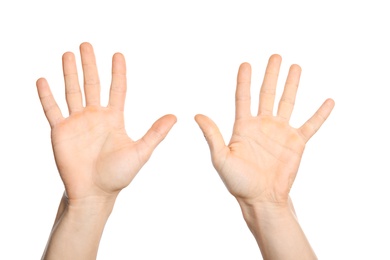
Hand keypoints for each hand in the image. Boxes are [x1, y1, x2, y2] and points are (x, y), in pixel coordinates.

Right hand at [37, 42, 175, 203]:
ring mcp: (77, 122)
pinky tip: (42, 80)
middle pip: (92, 84)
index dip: (118, 72)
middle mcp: (95, 116)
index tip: (118, 54)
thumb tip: (175, 116)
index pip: (117, 89)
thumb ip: (155, 134)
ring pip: (72, 91)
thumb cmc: (118, 176)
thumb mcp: (140, 152)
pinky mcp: (60, 131)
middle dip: (89, 65)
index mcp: (114, 119)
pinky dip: (46, 96)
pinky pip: (52, 109)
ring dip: (69, 73)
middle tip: (86, 44)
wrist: (94, 193)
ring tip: (68, 54)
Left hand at [195, 54, 333, 206]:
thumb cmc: (238, 182)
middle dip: (271, 74)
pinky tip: (329, 101)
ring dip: (292, 85)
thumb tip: (197, 115)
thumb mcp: (221, 158)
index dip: (244, 80)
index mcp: (243, 126)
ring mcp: (281, 132)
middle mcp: (262, 125)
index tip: (245, 64)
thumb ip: (212, 136)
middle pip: (267, 93)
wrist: (261, 198)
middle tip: (275, 56)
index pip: (243, 97)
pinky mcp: (296, 143)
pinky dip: (321, 114)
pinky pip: (311, 125)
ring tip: (296, 66)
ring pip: (288, 102)